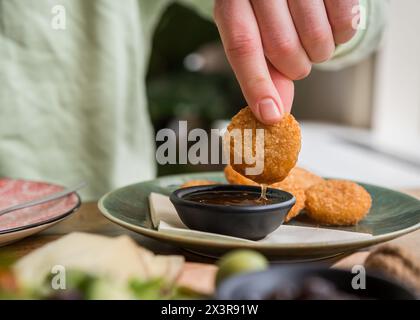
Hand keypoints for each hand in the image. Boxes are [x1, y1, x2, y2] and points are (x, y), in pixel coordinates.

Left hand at [214, 0, 358, 123]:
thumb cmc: (267, 10)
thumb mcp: (254, 34)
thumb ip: (263, 71)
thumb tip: (274, 112)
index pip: (242, 46)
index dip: (256, 84)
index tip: (271, 115)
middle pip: (282, 46)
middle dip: (294, 67)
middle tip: (296, 60)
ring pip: (316, 36)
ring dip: (318, 53)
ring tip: (311, 40)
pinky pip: (345, 22)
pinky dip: (341, 36)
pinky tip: (330, 26)